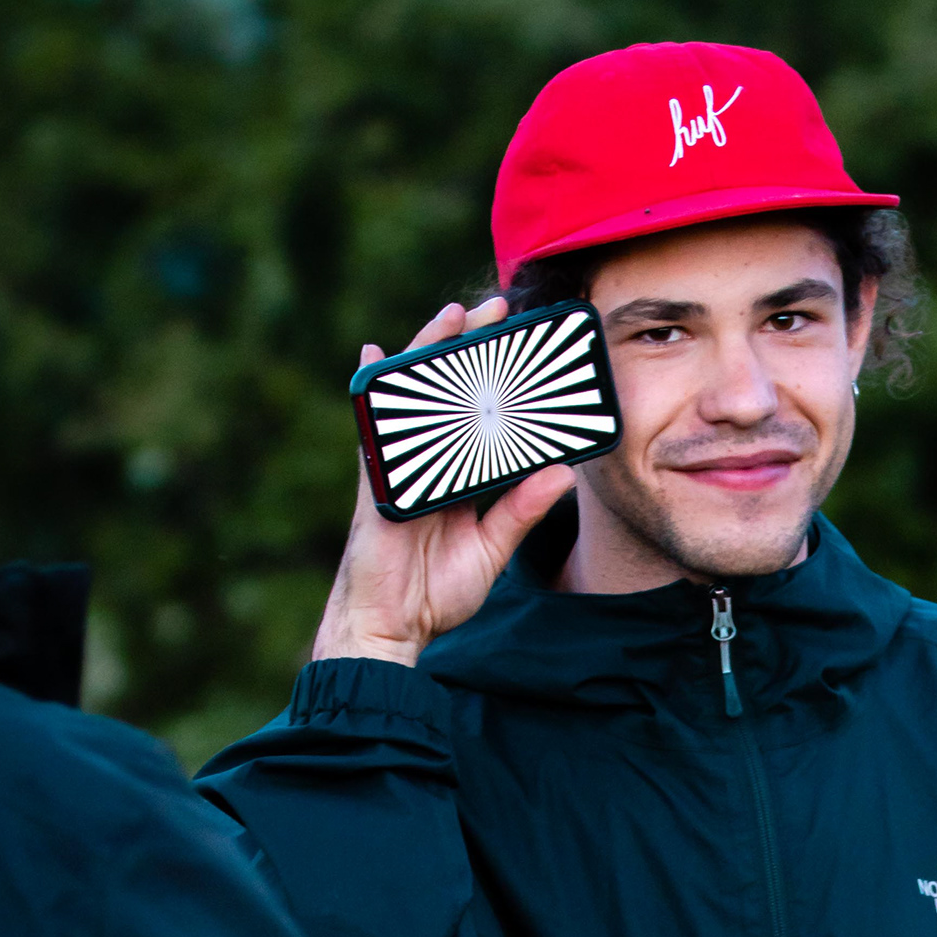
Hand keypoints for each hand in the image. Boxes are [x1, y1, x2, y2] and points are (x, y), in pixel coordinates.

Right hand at [311, 297, 575, 667]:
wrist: (392, 628)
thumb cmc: (435, 593)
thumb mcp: (492, 550)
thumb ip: (522, 512)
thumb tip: (562, 474)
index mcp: (456, 478)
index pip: (481, 418)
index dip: (499, 382)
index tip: (526, 348)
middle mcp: (428, 464)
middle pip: (448, 394)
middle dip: (468, 349)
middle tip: (499, 309)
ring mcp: (399, 468)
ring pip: (415, 398)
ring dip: (429, 353)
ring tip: (454, 315)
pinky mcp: (377, 480)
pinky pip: (376, 428)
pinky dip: (374, 391)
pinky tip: (374, 355)